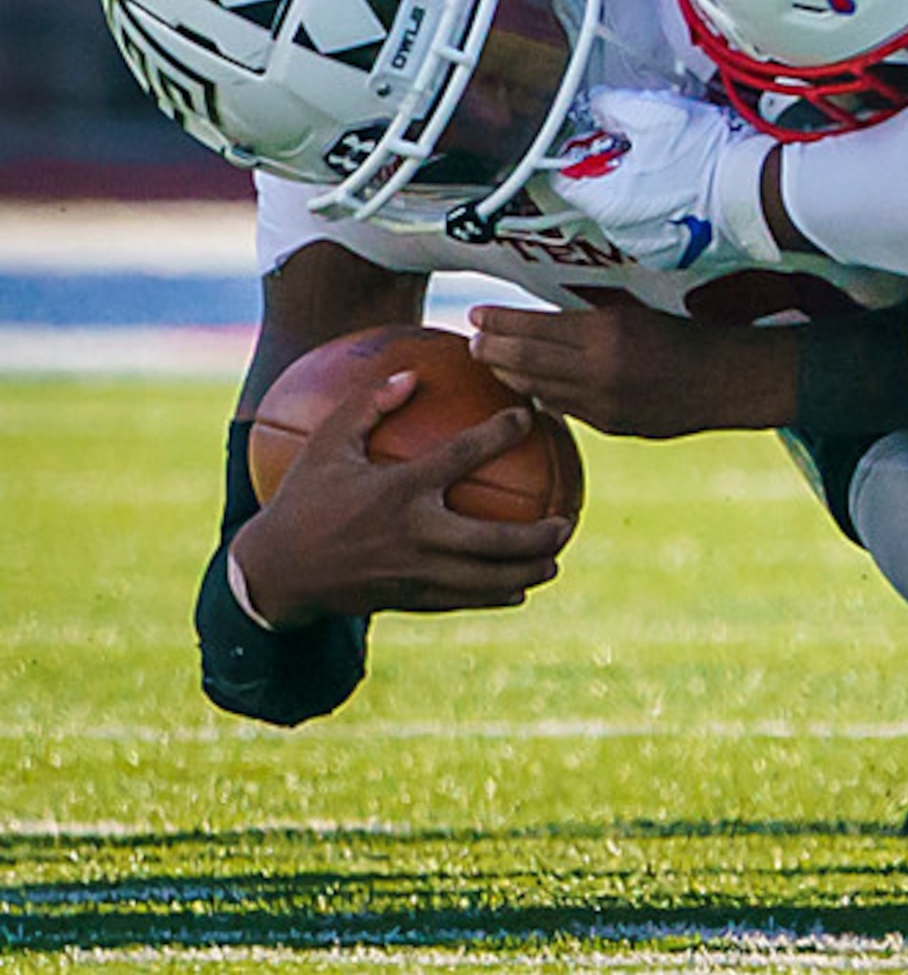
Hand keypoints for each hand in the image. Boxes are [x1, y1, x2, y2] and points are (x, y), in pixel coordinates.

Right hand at [231, 371, 571, 625]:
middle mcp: (414, 534)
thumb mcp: (325, 446)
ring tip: (555, 560)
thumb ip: (367, 407)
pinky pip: (462, 599)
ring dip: (527, 570)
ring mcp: (413, 572)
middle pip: (493, 539)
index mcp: (398, 490)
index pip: (463, 455)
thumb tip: (411, 375)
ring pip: (485, 578)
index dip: (500, 432)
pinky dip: (495, 595)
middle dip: (537, 535)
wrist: (274, 572)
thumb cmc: (303, 500)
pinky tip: (518, 588)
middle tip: (566, 522)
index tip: (529, 417)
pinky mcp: (408, 598)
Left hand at [468, 300, 795, 440]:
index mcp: (606, 331)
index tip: (475, 315)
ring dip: (509, 376)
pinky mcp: (610, 426)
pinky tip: (529, 389)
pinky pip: (563, 409)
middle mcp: (599, 368)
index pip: (535, 326)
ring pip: (537, 389)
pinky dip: (541, 396)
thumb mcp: (633, 317)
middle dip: (491, 350)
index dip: (499, 322)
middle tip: (472, 341)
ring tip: (491, 363)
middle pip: (525, 360)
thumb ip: (585, 325)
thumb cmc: (681, 337)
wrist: (724, 379)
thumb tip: (536, 326)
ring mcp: (602, 402)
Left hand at [551, 87, 778, 272]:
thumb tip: (600, 106)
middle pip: (603, 193)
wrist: (761, 193)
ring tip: (681, 166)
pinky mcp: (685, 255)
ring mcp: (656, 249)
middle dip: (621, 167)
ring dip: (648, 189)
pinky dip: (673, 210)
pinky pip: (665, 227)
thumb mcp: (653, 112)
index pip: (566, 176)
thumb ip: (612, 106)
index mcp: (606, 204)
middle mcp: (624, 235)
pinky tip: (696, 188)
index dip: (586, 148)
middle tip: (653, 145)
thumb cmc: (708, 159)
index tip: (609, 136)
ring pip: (634, 212)